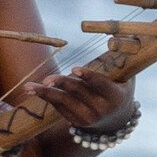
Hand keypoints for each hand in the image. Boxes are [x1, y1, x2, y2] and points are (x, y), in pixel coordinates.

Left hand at [7, 60, 133, 147]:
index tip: (75, 69)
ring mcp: (88, 118)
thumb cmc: (120, 88)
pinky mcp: (77, 122)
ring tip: (29, 86)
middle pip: (78, 92)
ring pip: (64, 102)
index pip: (101, 85)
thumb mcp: (127, 76)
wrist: (117, 120)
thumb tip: (122, 34)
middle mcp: (102, 110)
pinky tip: (34, 90)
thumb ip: (124, 57)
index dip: (88, 76)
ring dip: (46, 93)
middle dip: (62, 84)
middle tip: (48, 79)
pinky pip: (60, 108)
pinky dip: (47, 97)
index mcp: (115, 97)